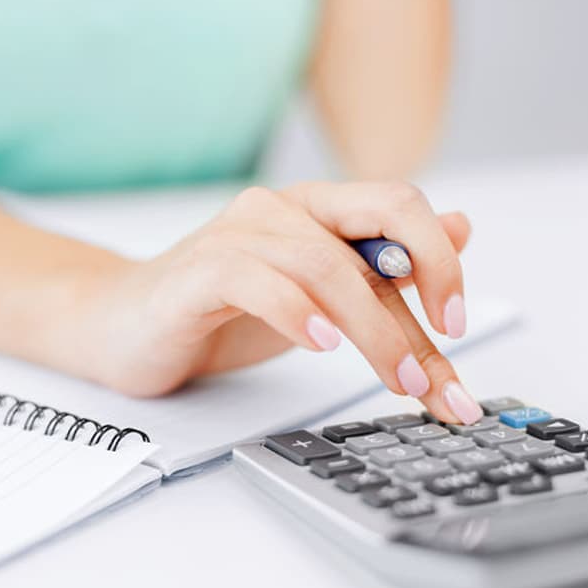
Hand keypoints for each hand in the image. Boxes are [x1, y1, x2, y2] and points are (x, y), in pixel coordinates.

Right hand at [71, 181, 482, 423]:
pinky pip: (255, 279)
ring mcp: (238, 234)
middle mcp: (283, 208)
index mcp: (318, 208)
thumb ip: (385, 270)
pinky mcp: (197, 272)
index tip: (457, 326)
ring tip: (395, 379)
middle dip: (425, 290)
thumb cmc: (221, 313)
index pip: (401, 209)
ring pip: (325, 263)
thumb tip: (462, 227)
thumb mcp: (322, 299)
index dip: (442, 260)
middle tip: (441, 363)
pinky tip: (321, 344)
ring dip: (372, 327)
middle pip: (378, 221)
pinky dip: (295, 311)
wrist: (125, 328)